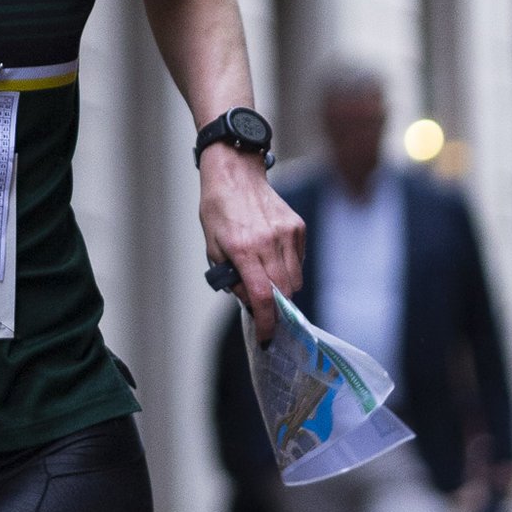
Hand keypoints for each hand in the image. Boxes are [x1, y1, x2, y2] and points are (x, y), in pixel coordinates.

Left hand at [200, 147, 301, 341]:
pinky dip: (289, 268)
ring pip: (295, 279)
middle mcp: (269, 242)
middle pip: (284, 292)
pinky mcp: (298, 227)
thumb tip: (249, 302)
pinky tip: (273, 258)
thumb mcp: (212, 247)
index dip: (267, 322)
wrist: (235, 174)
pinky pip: (299, 260)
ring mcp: (287, 233)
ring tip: (265, 279)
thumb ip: (230, 278)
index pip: (263, 297)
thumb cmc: (219, 210)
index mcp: (243, 249)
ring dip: (283, 289)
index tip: (267, 337)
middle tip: (265, 310)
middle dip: (276, 308)